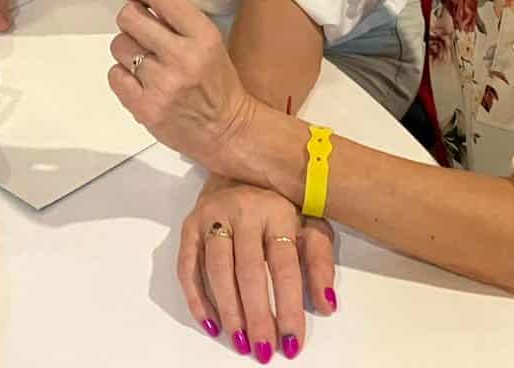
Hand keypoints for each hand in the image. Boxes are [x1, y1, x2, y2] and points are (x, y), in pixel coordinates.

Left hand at [106, 0, 256, 177]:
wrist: (226, 130)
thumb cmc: (217, 85)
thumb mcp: (210, 42)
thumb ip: (178, 20)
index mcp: (203, 36)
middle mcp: (182, 57)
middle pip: (130, 18)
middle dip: (130, 18)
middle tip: (138, 26)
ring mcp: (161, 84)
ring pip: (119, 46)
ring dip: (127, 49)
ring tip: (144, 60)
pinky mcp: (144, 107)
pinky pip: (114, 75)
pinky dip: (123, 75)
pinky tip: (140, 80)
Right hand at [179, 176, 336, 358]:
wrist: (241, 164)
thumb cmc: (280, 201)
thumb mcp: (310, 222)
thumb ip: (319, 261)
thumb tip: (326, 304)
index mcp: (278, 211)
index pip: (284, 265)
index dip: (288, 305)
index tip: (292, 339)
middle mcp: (243, 211)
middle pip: (248, 270)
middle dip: (256, 315)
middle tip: (263, 348)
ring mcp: (213, 216)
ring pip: (216, 269)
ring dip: (227, 310)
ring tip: (240, 341)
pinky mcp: (190, 226)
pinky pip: (187, 267)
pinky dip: (196, 298)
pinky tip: (211, 323)